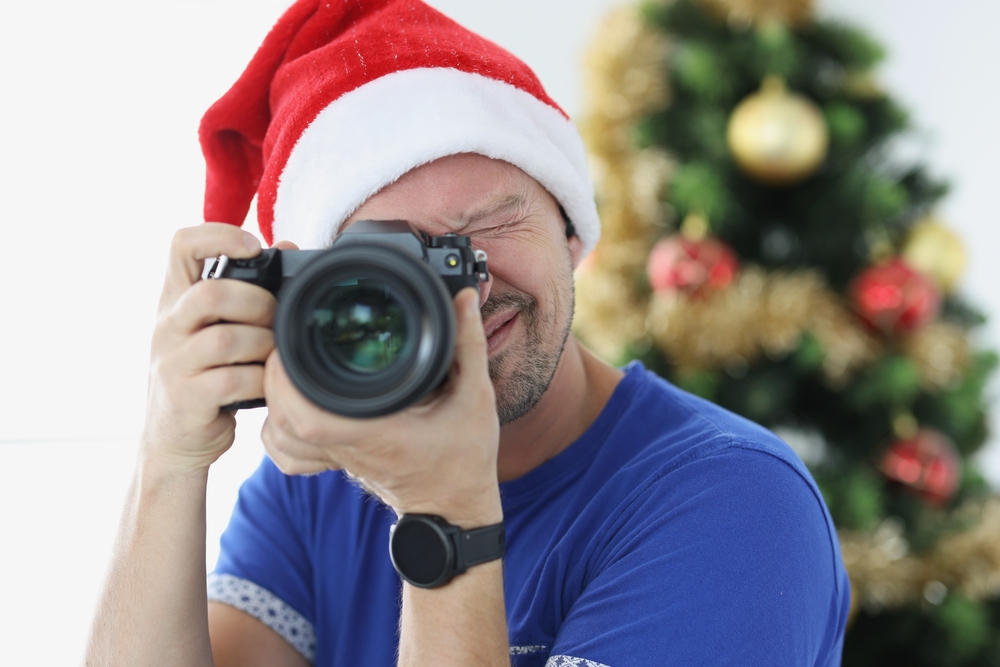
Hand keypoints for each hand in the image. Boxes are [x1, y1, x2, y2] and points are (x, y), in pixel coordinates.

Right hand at [141, 223, 275, 472]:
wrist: (174, 440)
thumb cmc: (206, 375)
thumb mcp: (214, 328)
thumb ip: (244, 292)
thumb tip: (289, 247)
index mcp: (175, 299)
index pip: (182, 245)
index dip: (220, 236)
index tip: (254, 248)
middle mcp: (167, 325)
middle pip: (211, 293)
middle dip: (258, 303)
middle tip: (274, 319)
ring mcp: (173, 362)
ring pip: (226, 338)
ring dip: (263, 345)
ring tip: (272, 355)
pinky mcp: (186, 398)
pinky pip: (233, 380)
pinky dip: (260, 380)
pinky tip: (266, 384)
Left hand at [261, 287, 501, 526]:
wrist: (453, 506)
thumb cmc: (465, 457)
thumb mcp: (477, 396)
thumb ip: (469, 345)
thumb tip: (464, 300)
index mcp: (376, 431)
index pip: (308, 414)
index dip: (286, 378)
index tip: (293, 341)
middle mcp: (348, 446)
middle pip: (282, 418)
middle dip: (274, 376)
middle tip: (288, 338)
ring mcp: (337, 457)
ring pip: (278, 435)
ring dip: (272, 397)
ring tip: (285, 361)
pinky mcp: (334, 460)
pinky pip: (286, 452)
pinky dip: (276, 427)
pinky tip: (287, 402)